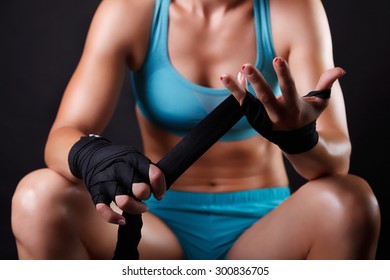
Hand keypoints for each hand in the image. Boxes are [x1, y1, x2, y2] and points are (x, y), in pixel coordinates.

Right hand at [68, 135, 165, 224]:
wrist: (90, 155)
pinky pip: (103, 209)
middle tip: (145, 196)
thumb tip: (160, 192)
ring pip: (124, 201)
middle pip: (141, 189)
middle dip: (146, 196)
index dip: (160, 187)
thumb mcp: (135, 157)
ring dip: (136, 208)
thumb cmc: (120, 161)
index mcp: (133, 159)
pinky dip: (113, 218)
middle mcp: (120, 169)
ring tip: (140, 207)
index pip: (154, 174)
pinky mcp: (96, 192)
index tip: (159, 194)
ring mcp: (107, 181)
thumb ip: (148, 172)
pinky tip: (122, 220)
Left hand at [220, 57, 345, 131]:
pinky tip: (231, 78)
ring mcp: (264, 119)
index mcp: (294, 108)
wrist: (295, 142)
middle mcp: (278, 115)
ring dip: (237, 89)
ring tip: (225, 76)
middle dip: (256, 82)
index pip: (289, 89)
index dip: (283, 75)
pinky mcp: (254, 119)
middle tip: (246, 66)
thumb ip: (326, 85)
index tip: (278, 59)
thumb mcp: (320, 104)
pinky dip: (237, 92)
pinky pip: (243, 104)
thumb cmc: (308, 118)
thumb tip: (340, 69)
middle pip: (265, 97)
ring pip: (248, 103)